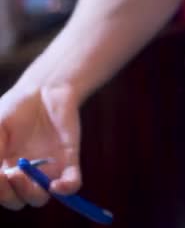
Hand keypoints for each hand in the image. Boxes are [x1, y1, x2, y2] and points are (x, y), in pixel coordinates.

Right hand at [0, 84, 81, 209]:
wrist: (44, 90)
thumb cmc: (15, 107)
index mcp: (3, 168)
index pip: (1, 193)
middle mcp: (26, 173)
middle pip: (18, 200)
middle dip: (12, 193)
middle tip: (12, 173)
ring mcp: (48, 168)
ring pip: (40, 198)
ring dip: (32, 193)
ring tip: (24, 173)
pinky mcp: (69, 160)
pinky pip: (72, 184)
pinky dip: (66, 189)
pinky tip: (57, 185)